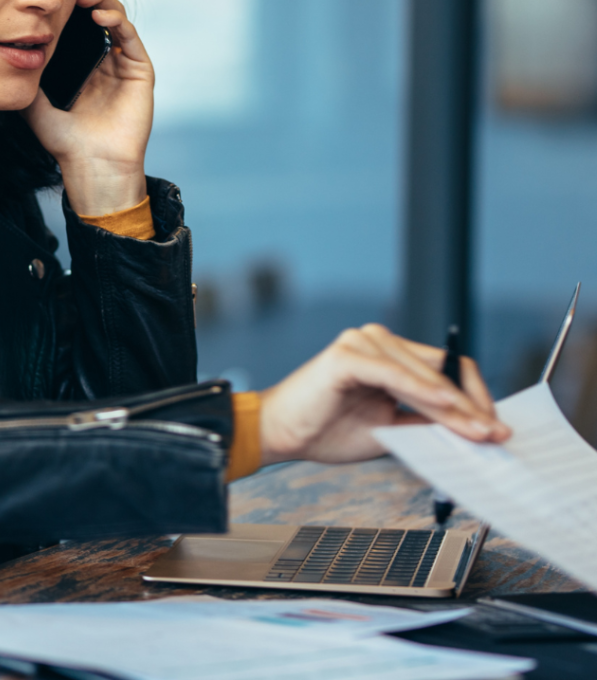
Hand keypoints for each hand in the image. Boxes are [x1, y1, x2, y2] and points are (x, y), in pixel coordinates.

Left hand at [23, 0, 153, 216]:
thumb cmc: (64, 142)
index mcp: (83, 65)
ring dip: (101, 1)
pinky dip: (117, 22)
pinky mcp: (141, 72)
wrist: (91, 166)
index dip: (67, 4)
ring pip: (116, 20)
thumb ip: (25, 77)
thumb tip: (4, 52)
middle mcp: (105, 61)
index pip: (77, 24)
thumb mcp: (35, 102)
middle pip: (98, 15)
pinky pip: (130, 38)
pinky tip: (100, 15)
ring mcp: (124, 65)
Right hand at [257, 324, 510, 464]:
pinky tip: (445, 407)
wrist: (279, 433)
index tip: (492, 428)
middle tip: (495, 434)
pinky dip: (422, 391)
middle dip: (472, 406)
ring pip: (424, 375)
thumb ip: (423, 422)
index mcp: (387, 354)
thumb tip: (470, 430)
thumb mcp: (388, 429)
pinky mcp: (346, 356)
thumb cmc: (324, 429)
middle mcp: (376, 340)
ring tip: (477, 431)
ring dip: (454, 405)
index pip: (446, 369)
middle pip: (442, 370)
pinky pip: (394, 374)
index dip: (474, 398)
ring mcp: (361, 343)